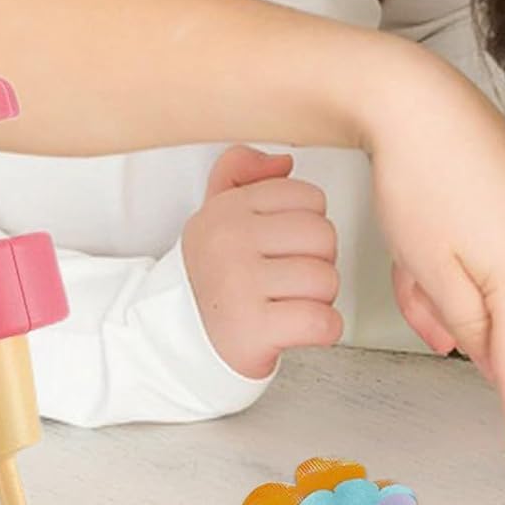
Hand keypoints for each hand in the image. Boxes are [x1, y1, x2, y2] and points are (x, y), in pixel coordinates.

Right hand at [181, 146, 342, 379]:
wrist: (177, 342)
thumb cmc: (211, 280)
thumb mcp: (214, 216)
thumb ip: (241, 174)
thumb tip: (283, 162)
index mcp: (225, 210)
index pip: (309, 198)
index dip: (307, 228)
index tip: (283, 249)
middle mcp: (228, 241)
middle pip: (323, 237)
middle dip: (317, 263)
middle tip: (288, 282)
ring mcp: (239, 284)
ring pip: (326, 280)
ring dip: (318, 300)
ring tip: (286, 305)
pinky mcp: (253, 328)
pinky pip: (323, 322)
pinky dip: (322, 331)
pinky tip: (296, 329)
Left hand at [362, 49, 504, 478]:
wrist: (424, 106)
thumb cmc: (418, 183)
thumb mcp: (428, 272)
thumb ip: (467, 329)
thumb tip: (492, 359)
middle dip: (471, 334)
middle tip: (423, 293)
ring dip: (483, 312)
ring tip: (434, 273)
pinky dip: (500, 288)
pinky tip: (462, 261)